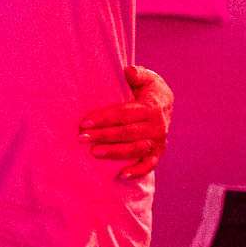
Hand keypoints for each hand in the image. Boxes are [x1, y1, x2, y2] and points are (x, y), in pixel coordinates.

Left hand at [78, 64, 173, 179]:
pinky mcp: (158, 152)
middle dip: (103, 136)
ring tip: (93, 152)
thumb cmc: (146, 88)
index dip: (104, 118)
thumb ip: (138, 74)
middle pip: (127, 133)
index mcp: (150, 108)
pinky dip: (137, 170)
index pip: (124, 114)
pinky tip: (121, 175)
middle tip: (81, 138)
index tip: (84, 122)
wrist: (164, 102)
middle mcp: (157, 126)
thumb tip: (130, 71)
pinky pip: (149, 164)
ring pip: (135, 149)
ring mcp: (158, 141)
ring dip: (114, 152)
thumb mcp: (146, 77)